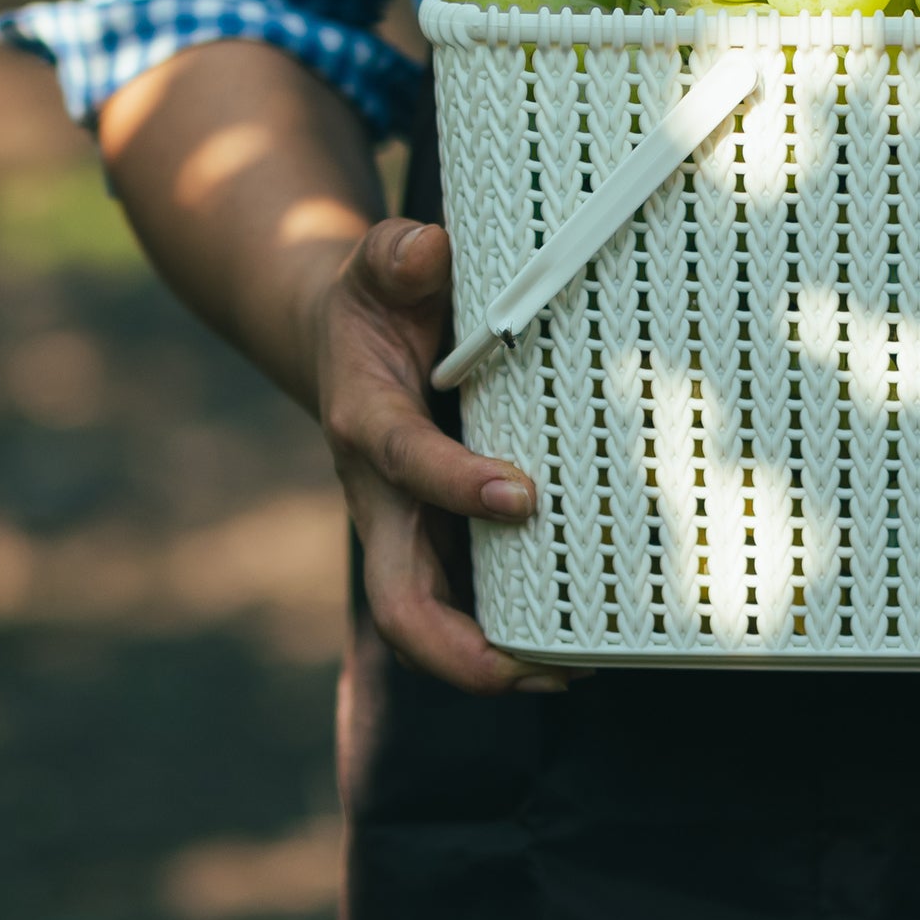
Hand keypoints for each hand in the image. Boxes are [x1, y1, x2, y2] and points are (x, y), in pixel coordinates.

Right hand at [314, 219, 569, 695]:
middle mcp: (381, 495)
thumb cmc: (377, 302)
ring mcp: (408, 530)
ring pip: (428, 625)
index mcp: (366, 421)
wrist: (342, 343)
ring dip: (490, 662)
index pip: (403, 462)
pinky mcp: (436, 541)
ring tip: (576, 669)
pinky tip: (577, 643)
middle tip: (544, 666)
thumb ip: (396, 254)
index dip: (455, 484)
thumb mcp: (377, 264)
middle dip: (461, 649)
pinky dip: (508, 636)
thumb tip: (429, 249)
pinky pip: (463, 606)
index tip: (522, 495)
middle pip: (398, 601)